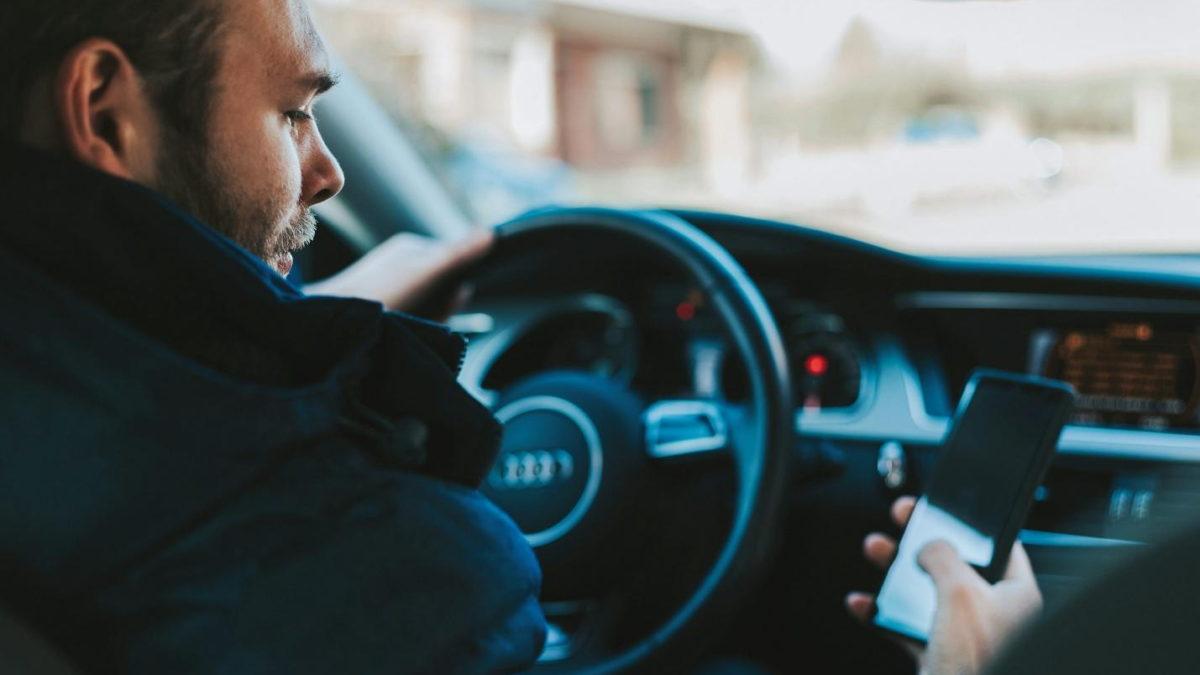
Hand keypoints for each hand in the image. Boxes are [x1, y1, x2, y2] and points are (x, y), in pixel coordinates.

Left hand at [305, 229, 494, 320]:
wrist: (332, 323)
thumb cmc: (379, 295)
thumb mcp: (426, 272)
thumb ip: (458, 254)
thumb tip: (490, 234)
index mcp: (411, 249)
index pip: (454, 260)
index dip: (459, 284)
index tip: (452, 297)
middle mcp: (400, 265)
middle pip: (442, 287)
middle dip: (443, 306)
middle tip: (427, 315)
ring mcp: (389, 287)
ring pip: (427, 306)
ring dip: (428, 319)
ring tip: (410, 324)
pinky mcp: (379, 309)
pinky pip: (410, 318)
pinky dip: (413, 327)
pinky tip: (401, 330)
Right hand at [845, 497, 1042, 674]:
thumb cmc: (977, 662)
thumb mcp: (961, 592)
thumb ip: (943, 557)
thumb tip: (930, 546)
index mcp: (1015, 595)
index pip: (998, 545)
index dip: (970, 523)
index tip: (945, 507)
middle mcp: (992, 613)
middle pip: (953, 564)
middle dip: (920, 541)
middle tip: (902, 519)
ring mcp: (963, 635)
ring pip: (925, 592)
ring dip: (895, 572)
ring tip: (875, 550)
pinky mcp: (938, 654)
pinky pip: (905, 626)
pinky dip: (881, 613)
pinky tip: (864, 603)